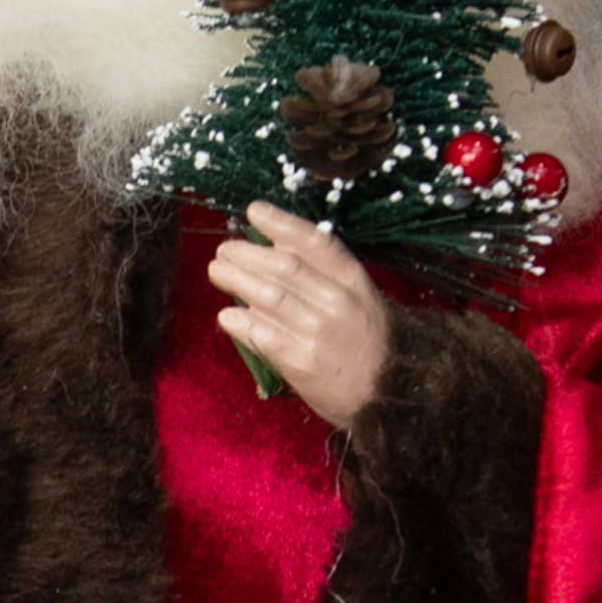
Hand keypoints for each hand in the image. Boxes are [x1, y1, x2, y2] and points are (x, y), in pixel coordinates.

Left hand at [207, 205, 390, 429]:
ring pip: (270, 297)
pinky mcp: (302, 362)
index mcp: (352, 279)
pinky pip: (264, 335)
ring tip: (217, 271)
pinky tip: (226, 315)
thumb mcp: (356, 297)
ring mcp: (318, 331)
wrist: (385, 391)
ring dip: (237, 280)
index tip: (254, 211)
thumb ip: (321, 273)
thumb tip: (273, 244)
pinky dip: (241, 323)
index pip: (315, 242)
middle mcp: (337, 301)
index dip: (282, 223)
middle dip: (248, 254)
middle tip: (223, 249)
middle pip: (285, 267)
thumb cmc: (363, 340)